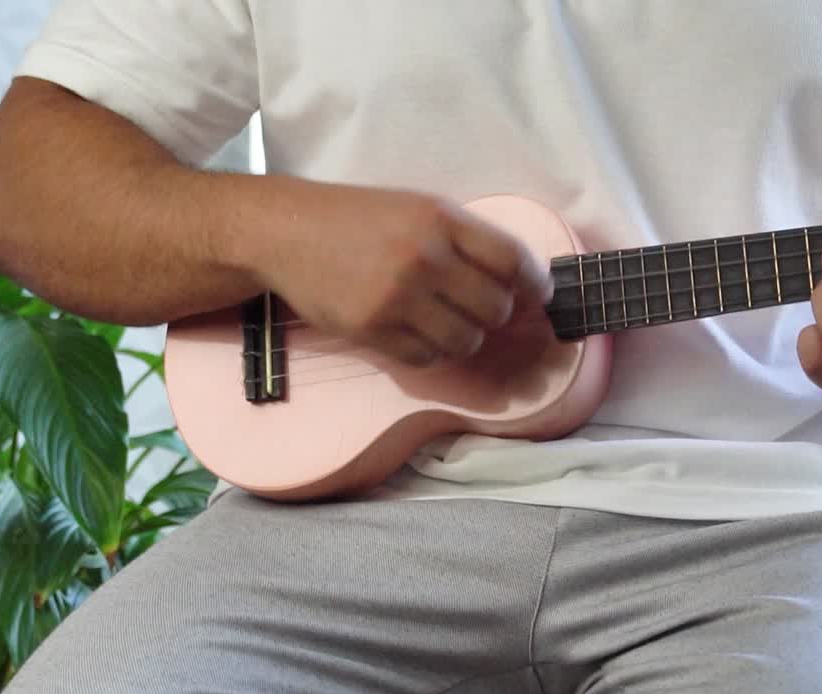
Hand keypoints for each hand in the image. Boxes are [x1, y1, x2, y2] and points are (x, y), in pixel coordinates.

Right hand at [255, 183, 552, 366]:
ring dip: (464, 338)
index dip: (534, 285)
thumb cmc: (354, 218)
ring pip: (465, 340)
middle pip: (495, 307)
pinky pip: (426, 357)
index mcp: (440, 219)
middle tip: (478, 310)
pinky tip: (416, 334)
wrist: (284, 232)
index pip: (512, 261)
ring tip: (446, 324)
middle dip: (494, 315)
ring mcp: (397, 296)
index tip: (537, 297)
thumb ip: (462, 238)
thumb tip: (516, 282)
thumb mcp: (414, 207)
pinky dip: (430, 352)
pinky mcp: (371, 328)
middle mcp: (423, 257)